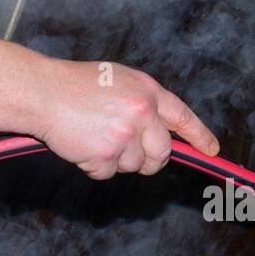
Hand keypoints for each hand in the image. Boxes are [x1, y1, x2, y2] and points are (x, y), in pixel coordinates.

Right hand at [33, 58, 219, 179]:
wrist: (42, 91)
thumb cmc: (76, 85)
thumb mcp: (120, 82)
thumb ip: (143, 104)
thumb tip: (161, 134)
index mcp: (147, 91)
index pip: (182, 117)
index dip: (199, 136)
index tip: (212, 151)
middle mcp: (141, 112)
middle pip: (162, 153)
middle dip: (149, 160)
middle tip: (127, 151)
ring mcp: (124, 135)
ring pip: (133, 166)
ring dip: (114, 159)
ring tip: (93, 135)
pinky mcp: (105, 154)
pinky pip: (107, 173)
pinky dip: (93, 166)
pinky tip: (81, 144)